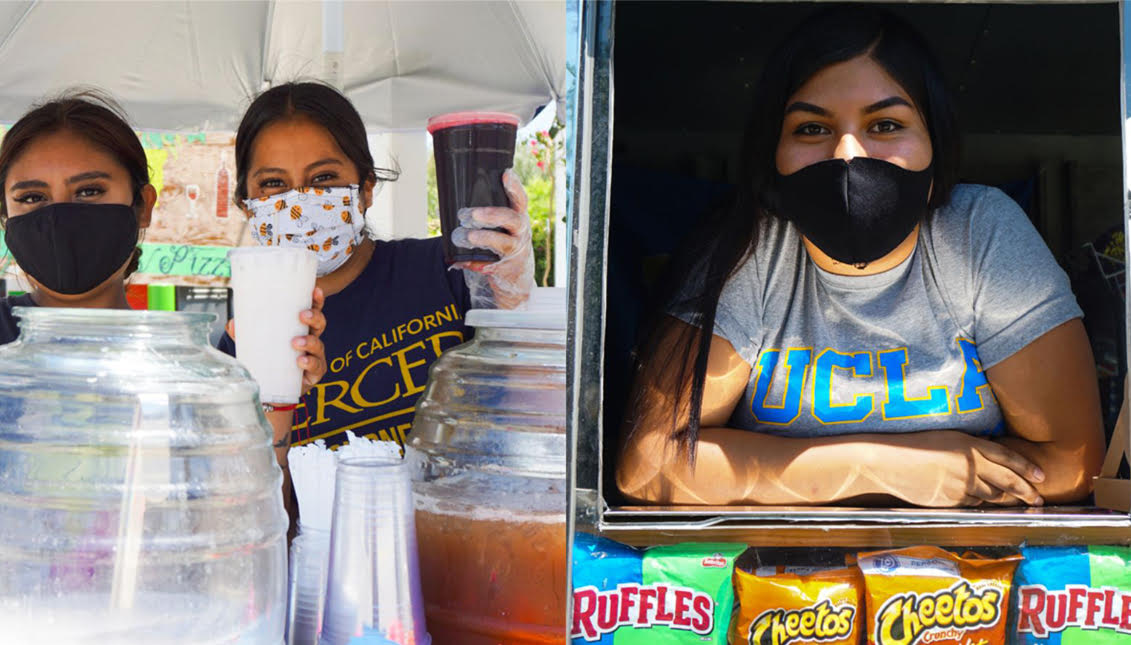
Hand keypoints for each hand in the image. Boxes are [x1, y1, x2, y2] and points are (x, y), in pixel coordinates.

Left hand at [226, 287, 327, 393]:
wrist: (274, 389)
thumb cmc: (271, 360)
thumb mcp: (257, 344)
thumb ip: (245, 334)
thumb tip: (233, 324)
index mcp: (300, 329)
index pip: (312, 311)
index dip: (316, 300)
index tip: (315, 290)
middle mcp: (311, 340)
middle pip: (320, 324)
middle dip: (314, 317)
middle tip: (302, 316)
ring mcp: (315, 357)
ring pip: (319, 345)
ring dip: (310, 341)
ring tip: (295, 343)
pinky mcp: (314, 374)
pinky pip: (317, 367)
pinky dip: (310, 363)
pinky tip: (301, 361)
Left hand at [451, 168, 535, 308]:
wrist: (516, 276)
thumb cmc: (506, 241)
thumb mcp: (506, 226)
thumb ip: (493, 213)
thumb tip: (461, 201)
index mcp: (519, 217)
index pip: (520, 199)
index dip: (515, 186)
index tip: (506, 174)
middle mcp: (521, 232)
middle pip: (512, 219)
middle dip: (493, 215)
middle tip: (473, 214)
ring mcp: (515, 250)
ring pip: (503, 242)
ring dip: (485, 238)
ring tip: (468, 236)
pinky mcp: (506, 267)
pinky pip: (490, 264)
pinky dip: (475, 263)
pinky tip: (463, 261)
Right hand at [881, 430, 1045, 506]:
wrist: (888, 461)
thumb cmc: (913, 446)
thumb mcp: (946, 438)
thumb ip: (970, 447)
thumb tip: (989, 456)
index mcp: (969, 444)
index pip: (1007, 457)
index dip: (1026, 467)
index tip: (1041, 476)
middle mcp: (970, 465)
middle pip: (1007, 481)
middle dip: (1027, 491)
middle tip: (1039, 498)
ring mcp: (961, 485)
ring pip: (992, 496)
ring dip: (1007, 501)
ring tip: (1019, 505)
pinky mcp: (951, 500)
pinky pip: (973, 504)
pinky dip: (982, 505)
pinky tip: (987, 506)